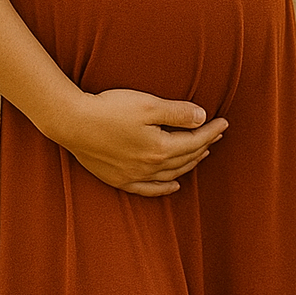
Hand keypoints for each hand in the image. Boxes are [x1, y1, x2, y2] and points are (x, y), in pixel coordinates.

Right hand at [57, 88, 227, 196]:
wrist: (72, 123)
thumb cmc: (109, 110)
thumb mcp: (148, 105)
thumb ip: (178, 113)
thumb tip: (202, 118)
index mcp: (160, 148)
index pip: (195, 141)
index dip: (211, 131)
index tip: (224, 122)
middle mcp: (151, 167)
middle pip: (186, 158)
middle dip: (204, 145)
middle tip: (216, 134)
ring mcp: (134, 176)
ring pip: (171, 174)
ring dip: (189, 164)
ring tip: (202, 153)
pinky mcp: (119, 179)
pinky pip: (149, 189)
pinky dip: (165, 188)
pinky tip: (175, 185)